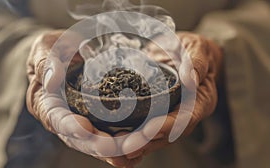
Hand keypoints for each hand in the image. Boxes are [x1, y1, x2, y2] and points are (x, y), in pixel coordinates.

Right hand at [26, 30, 140, 166]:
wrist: (69, 49)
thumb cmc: (55, 47)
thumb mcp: (46, 47)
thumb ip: (46, 62)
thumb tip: (52, 81)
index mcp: (45, 102)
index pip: (56, 118)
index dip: (71, 126)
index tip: (86, 129)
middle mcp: (63, 117)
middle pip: (78, 138)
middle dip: (99, 145)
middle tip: (119, 148)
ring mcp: (81, 119)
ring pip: (96, 141)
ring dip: (116, 148)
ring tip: (134, 149)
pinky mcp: (97, 117)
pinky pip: (109, 134)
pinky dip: (123, 142)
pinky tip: (139, 147)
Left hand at [121, 32, 222, 159]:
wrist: (186, 52)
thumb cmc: (194, 50)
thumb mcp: (198, 49)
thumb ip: (197, 62)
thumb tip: (190, 80)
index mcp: (202, 100)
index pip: (187, 117)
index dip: (168, 125)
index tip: (149, 129)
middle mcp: (187, 112)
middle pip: (169, 133)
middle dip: (147, 141)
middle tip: (126, 146)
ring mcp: (172, 114)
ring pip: (156, 135)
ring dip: (137, 143)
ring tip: (117, 147)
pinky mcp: (158, 112)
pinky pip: (146, 126)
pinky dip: (133, 134)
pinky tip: (116, 138)